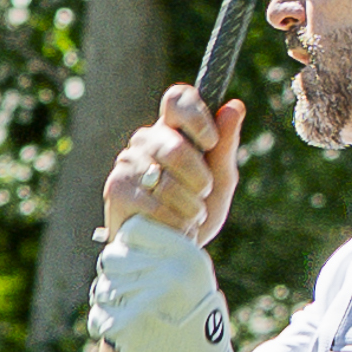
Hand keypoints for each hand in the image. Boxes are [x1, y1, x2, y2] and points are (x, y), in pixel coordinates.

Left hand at [91, 213, 235, 351]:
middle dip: (115, 279)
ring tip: (134, 320)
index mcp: (188, 255)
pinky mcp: (132, 327)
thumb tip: (118, 233)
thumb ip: (160, 254)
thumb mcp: (192, 280)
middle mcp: (172, 273)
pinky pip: (99, 317)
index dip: (126, 250)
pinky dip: (105, 327)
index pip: (133, 231)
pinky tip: (126, 337)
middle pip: (112, 259)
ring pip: (103, 288)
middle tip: (132, 300)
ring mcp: (151, 299)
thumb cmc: (195, 326)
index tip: (137, 270)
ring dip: (109, 305)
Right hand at [95, 84, 244, 243]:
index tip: (210, 141)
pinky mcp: (116, 191)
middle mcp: (145, 140)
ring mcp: (127, 164)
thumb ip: (225, 147)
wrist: (167, 253)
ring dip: (190, 207)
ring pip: (168, 181)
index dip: (196, 115)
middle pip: (177, 147)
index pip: (177, 99)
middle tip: (202, 194)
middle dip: (200, 179)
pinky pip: (156, 206)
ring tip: (188, 216)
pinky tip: (173, 228)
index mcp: (171, 129)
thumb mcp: (220, 181)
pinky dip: (175, 222)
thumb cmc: (193, 212)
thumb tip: (235, 106)